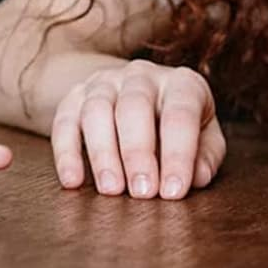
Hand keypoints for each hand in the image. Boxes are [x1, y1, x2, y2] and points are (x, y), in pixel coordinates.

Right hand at [51, 62, 223, 199]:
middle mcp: (141, 75)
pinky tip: (72, 180)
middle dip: (137, 153)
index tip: (173, 191)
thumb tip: (195, 177)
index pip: (180, 114)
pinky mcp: (75, 96)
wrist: (139, 97)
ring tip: (111, 190)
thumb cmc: (177, 127)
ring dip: (102, 153)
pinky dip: (65, 152)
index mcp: (181, 83)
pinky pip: (64, 120)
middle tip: (142, 192)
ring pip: (96, 110)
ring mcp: (104, 82)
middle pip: (134, 107)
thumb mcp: (204, 138)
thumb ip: (204, 156)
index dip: (178, 154)